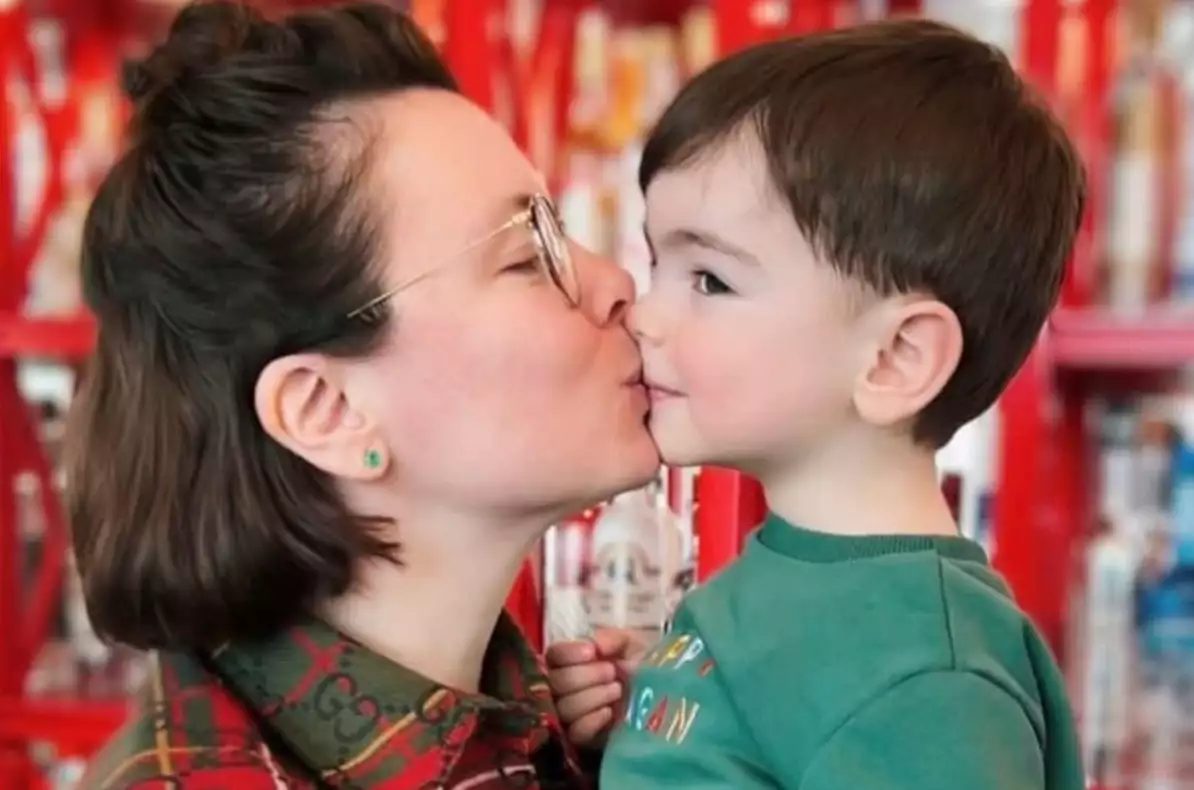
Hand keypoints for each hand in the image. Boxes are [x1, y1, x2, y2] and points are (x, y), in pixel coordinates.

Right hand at [547, 628, 648, 747]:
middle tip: (612, 673)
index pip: (554, 654)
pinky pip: (576, 731)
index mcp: (570, 660)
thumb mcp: (630, 644)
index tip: (592, 652)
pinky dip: (593, 720)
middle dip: (588, 675)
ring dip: (594, 696)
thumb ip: (612, 638)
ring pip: (565, 707)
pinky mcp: (580, 738)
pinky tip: (609, 712)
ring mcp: (568, 714)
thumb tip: (596, 646)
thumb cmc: (638, 666)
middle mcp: (562, 686)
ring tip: (617, 691)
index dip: (569, 653)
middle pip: (557, 682)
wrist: (658, 700)